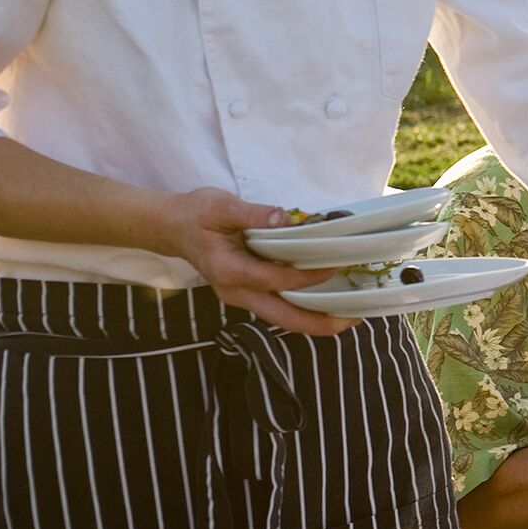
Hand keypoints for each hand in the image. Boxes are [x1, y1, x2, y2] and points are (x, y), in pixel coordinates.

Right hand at [158, 188, 350, 337]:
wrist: (172, 227)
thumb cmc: (196, 214)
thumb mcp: (220, 206)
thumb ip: (252, 213)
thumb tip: (284, 218)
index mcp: (228, 270)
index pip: (275, 279)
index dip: (308, 276)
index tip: (337, 266)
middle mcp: (235, 291)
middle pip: (282, 317)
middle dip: (319, 323)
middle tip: (355, 318)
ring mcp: (241, 297)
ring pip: (282, 318)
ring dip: (315, 320)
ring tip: (350, 315)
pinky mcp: (248, 294)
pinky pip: (279, 308)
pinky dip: (304, 309)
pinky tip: (329, 302)